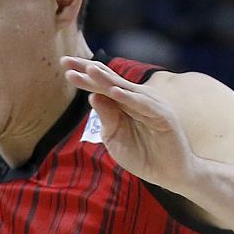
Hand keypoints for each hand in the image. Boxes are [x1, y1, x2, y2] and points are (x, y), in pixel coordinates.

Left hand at [62, 56, 195, 190]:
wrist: (170, 173)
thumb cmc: (142, 155)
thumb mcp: (115, 137)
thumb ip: (106, 117)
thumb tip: (92, 95)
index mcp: (124, 103)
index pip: (101, 84)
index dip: (84, 74)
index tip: (63, 64)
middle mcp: (137, 98)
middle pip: (110, 80)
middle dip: (89, 70)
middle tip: (66, 60)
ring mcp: (151, 105)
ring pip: (125, 89)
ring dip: (106, 79)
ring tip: (89, 70)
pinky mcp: (163, 116)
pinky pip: (143, 105)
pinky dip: (128, 98)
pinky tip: (113, 92)